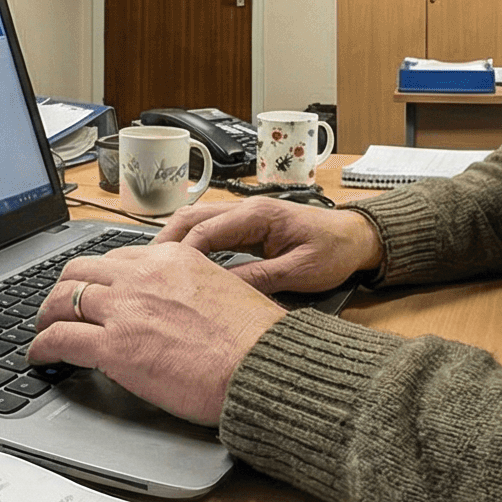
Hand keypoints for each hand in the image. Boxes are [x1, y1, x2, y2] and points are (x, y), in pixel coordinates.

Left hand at [27, 244, 287, 425]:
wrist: (260, 365)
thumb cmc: (254, 339)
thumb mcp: (223, 290)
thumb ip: (189, 288)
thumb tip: (175, 305)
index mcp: (171, 258)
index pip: (115, 258)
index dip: (97, 277)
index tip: (93, 290)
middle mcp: (142, 276)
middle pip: (79, 271)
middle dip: (64, 290)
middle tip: (59, 308)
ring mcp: (124, 310)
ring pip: (61, 301)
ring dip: (46, 316)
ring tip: (43, 331)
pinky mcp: (112, 348)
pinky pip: (59, 339)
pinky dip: (42, 347)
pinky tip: (40, 356)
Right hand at [154, 197, 382, 293]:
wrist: (358, 239)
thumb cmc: (336, 250)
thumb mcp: (300, 271)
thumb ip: (260, 279)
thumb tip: (222, 291)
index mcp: (259, 214)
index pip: (205, 229)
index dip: (180, 253)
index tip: (164, 275)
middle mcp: (247, 210)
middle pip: (192, 219)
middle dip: (165, 244)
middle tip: (144, 271)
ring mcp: (245, 218)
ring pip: (196, 224)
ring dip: (174, 245)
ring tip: (154, 271)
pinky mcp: (247, 229)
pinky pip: (210, 234)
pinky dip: (190, 248)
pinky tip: (179, 268)